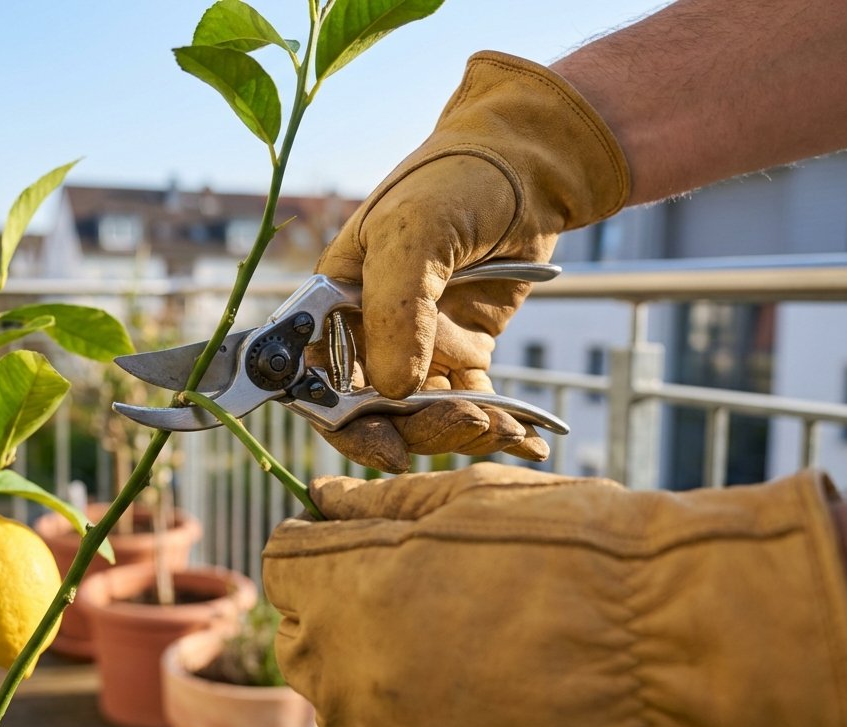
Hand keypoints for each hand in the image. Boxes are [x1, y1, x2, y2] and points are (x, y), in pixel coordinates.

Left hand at [263, 467, 846, 726]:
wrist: (674, 652)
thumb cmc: (579, 558)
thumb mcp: (472, 504)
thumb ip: (380, 506)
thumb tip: (323, 500)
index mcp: (348, 594)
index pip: (282, 563)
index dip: (316, 543)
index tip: (352, 534)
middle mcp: (351, 678)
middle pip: (301, 635)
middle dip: (336, 604)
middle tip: (409, 578)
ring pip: (343, 695)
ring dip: (374, 662)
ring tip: (456, 631)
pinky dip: (412, 711)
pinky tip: (475, 680)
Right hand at [310, 51, 629, 472]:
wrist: (531, 163)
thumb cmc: (456, 179)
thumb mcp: (414, 231)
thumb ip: (396, 308)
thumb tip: (392, 390)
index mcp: (334, 302)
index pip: (316, 378)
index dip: (338, 419)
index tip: (381, 444)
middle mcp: (367, 330)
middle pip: (370, 409)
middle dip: (413, 430)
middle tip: (464, 425)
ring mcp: (416, 344)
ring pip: (421, 414)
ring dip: (456, 429)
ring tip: (501, 425)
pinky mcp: (464, 352)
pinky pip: (469, 402)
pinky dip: (495, 424)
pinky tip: (526, 439)